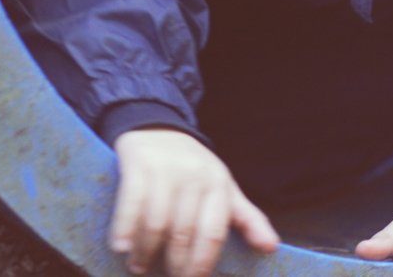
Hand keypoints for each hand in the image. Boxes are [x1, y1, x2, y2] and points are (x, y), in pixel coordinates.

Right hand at [110, 128, 278, 276]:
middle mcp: (195, 177)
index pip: (213, 234)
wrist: (160, 129)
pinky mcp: (139, 165)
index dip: (201, 263)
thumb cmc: (195, 169)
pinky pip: (131, 203)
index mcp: (219, 186)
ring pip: (157, 222)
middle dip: (173, 264)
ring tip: (139, 267)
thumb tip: (271, 248)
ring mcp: (166, 170)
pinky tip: (121, 247)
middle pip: (183, 233)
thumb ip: (247, 219)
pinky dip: (125, 228)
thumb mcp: (224, 189)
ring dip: (146, 252)